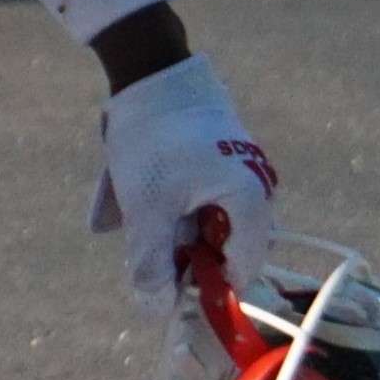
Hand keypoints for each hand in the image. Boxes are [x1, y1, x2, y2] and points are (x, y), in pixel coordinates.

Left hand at [92, 52, 276, 315]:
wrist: (147, 69)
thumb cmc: (153, 140)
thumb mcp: (147, 209)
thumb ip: (151, 264)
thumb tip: (156, 310)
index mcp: (251, 200)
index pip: (240, 269)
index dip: (204, 285)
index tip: (167, 285)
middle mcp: (254, 185)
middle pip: (218, 243)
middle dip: (176, 248)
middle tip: (143, 237)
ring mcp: (236, 168)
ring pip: (198, 219)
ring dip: (163, 225)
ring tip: (129, 206)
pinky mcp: (214, 155)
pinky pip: (190, 196)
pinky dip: (160, 203)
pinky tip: (125, 194)